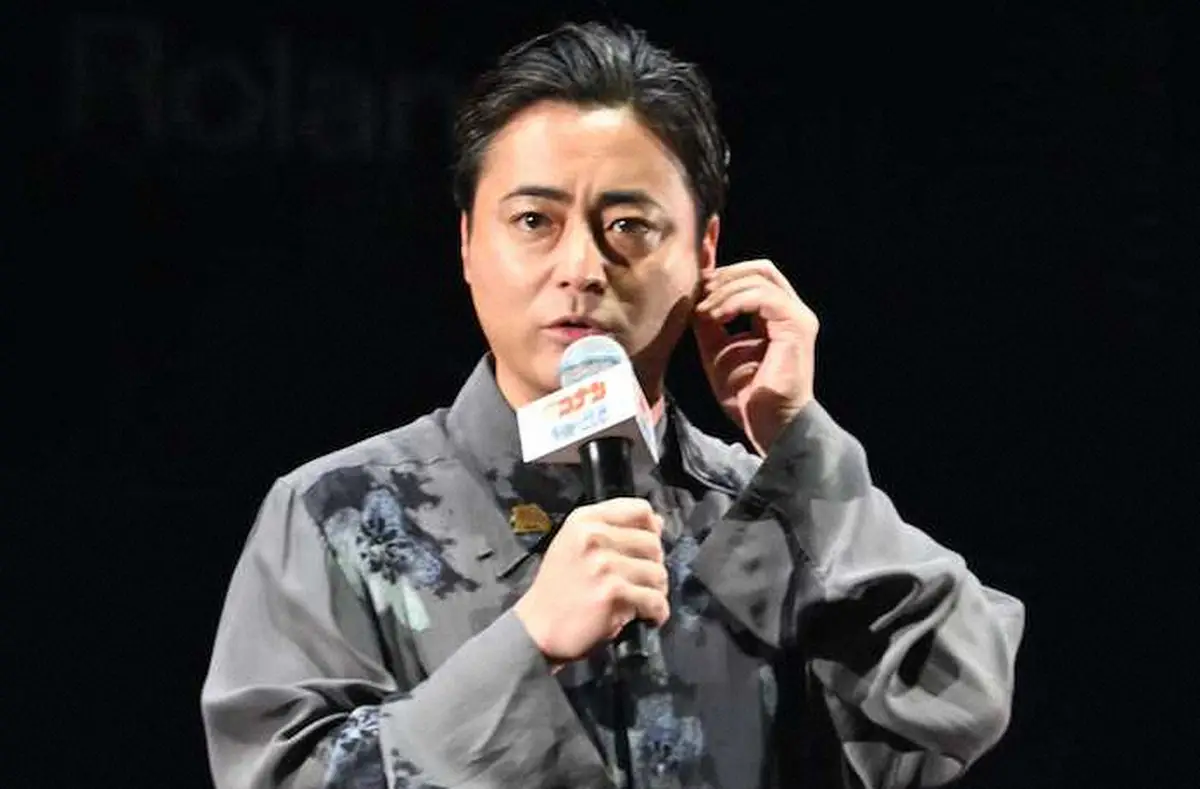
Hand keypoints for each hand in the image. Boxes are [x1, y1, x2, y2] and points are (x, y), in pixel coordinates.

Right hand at [514, 498, 668, 666]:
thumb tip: (657, 522)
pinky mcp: (612, 592)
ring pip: (658, 572)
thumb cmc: (558, 588)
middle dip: (654, 566)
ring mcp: (603, 564)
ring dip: (656, 591)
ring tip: (641, 600)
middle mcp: (592, 536)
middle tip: (642, 582)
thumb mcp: (575, 544)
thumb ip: (613, 528)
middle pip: (653, 543)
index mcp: (584, 520)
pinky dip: (657, 612)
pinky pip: (655, 599)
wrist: (536, 628)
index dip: (652, 530)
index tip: (646, 549)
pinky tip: (647, 616)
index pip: (640, 510)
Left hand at [694, 258, 818, 454]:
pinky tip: (717, 316)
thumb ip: (709, 321)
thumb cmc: (746, 394)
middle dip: (724, 276)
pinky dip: (736, 301)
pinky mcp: (797, 326)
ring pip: (760, 279)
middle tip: (699, 293)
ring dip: (725, 291)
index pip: (753, 275)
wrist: (768, 424)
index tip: (698, 271)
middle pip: (759, 269)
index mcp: (774, 315)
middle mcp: (790, 311)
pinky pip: (764, 297)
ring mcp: (797, 316)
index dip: (724, 269)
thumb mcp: (716, 349)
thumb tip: (694, 295)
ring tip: (704, 312)